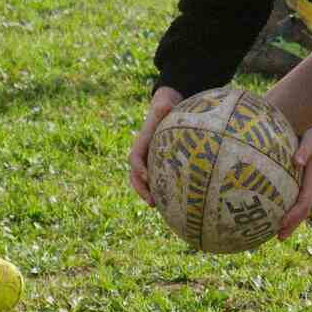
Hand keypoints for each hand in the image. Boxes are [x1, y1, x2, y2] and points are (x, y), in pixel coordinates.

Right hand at [128, 85, 183, 206]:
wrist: (166, 105)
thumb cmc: (165, 105)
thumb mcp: (164, 103)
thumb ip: (163, 107)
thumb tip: (166, 106)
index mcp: (142, 142)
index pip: (134, 158)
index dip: (138, 169)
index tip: (146, 177)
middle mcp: (143, 153)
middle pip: (136, 175)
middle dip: (141, 190)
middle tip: (152, 202)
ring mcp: (150, 159)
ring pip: (145, 181)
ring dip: (149, 194)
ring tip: (161, 207)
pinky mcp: (159, 163)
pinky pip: (158, 178)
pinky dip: (162, 189)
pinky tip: (176, 201)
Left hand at [277, 107, 311, 239]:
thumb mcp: (309, 143)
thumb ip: (303, 152)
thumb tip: (296, 161)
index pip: (304, 203)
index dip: (294, 214)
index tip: (282, 222)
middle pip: (303, 212)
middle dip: (292, 225)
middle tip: (279, 237)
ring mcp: (311, 187)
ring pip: (302, 209)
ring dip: (292, 221)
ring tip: (279, 232)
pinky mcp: (307, 184)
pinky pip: (300, 202)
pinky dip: (292, 211)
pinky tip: (281, 213)